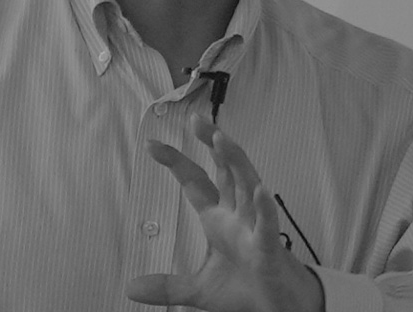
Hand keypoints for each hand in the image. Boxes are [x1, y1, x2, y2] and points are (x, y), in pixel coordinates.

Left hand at [126, 114, 323, 311]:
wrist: (281, 310)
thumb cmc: (247, 288)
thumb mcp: (200, 289)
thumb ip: (167, 287)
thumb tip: (130, 287)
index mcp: (219, 219)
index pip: (195, 182)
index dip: (176, 162)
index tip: (152, 144)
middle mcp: (236, 215)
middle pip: (224, 170)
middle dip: (212, 143)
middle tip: (196, 119)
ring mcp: (253, 228)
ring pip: (246, 185)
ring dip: (234, 161)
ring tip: (220, 138)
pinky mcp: (269, 249)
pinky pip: (267, 225)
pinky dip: (264, 207)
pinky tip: (259, 190)